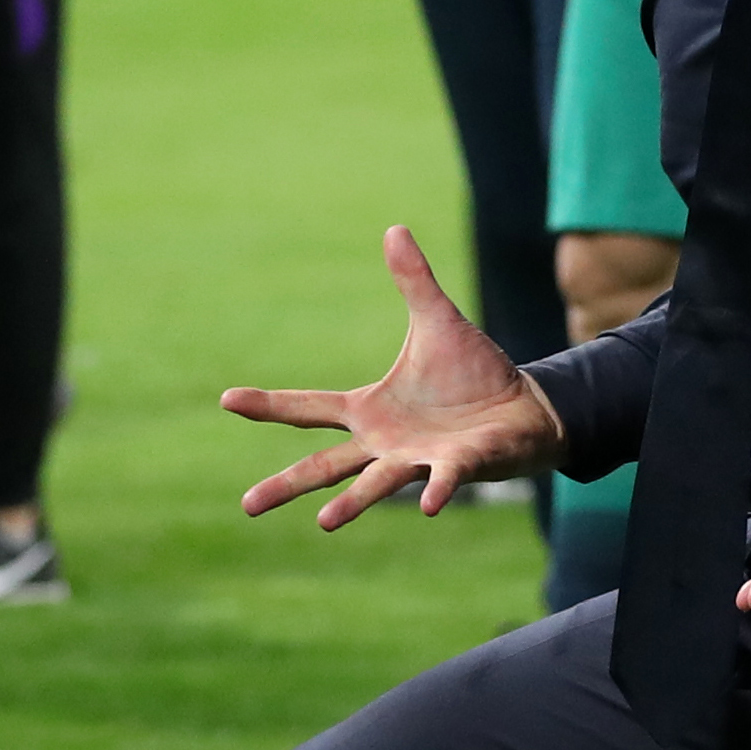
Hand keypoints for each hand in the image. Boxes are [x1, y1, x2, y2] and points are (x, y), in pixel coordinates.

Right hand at [222, 224, 568, 527]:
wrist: (524, 409)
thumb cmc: (475, 374)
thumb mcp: (437, 321)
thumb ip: (413, 281)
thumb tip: (394, 228)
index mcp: (370, 411)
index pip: (308, 408)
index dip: (268, 404)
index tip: (226, 399)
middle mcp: (385, 443)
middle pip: (325, 466)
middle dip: (286, 484)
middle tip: (247, 505)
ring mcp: (418, 459)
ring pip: (377, 482)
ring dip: (353, 502)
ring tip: (324, 522)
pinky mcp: (458, 467)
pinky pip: (444, 479)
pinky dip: (436, 490)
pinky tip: (430, 505)